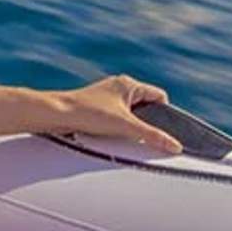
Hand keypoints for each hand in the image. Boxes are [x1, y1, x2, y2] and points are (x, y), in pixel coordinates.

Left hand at [54, 74, 182, 153]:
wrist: (56, 114)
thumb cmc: (88, 113)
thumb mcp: (126, 126)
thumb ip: (152, 136)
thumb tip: (175, 145)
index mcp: (129, 85)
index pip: (159, 96)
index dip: (166, 114)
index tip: (164, 130)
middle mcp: (119, 87)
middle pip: (146, 106)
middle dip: (148, 122)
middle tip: (147, 138)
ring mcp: (107, 97)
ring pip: (131, 113)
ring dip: (132, 127)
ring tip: (127, 138)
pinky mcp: (97, 107)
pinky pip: (117, 118)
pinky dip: (119, 128)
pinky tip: (114, 137)